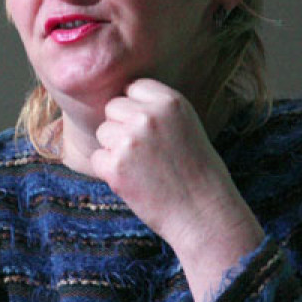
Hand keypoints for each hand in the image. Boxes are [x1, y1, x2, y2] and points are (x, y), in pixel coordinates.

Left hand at [91, 79, 263, 301]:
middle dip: (122, 126)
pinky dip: (109, 170)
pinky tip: (134, 180)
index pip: (132, 87)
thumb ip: (157, 109)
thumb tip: (121, 101)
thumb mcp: (186, 125)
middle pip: (113, 107)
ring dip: (115, 148)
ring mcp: (129, 141)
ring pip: (103, 131)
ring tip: (142, 167)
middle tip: (145, 151)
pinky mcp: (115, 167)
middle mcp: (148, 117)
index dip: (136, 108)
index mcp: (170, 101)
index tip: (149, 129)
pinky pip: (98, 157)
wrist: (204, 213)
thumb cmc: (198, 171)